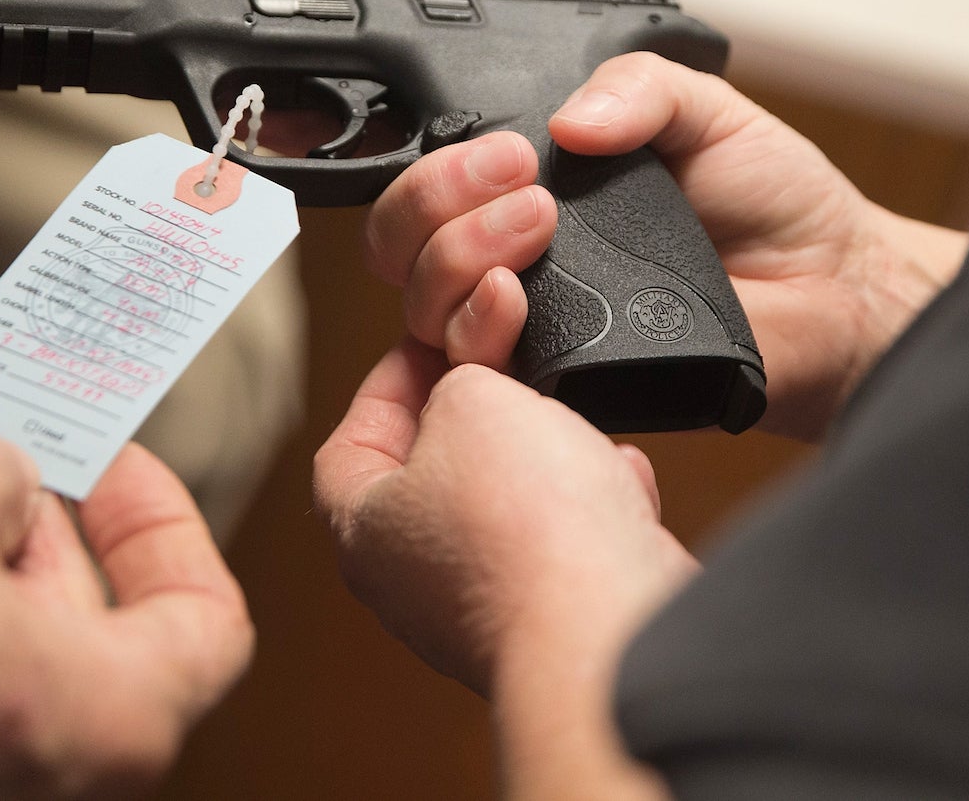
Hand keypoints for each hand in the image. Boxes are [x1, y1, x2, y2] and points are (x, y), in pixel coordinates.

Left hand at [315, 342, 687, 796]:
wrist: (607, 623)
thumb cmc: (521, 529)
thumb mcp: (471, 399)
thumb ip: (459, 380)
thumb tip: (478, 390)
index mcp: (365, 531)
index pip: (352, 442)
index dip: (391, 381)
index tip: (435, 344)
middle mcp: (416, 582)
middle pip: (434, 472)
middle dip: (479, 415)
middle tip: (508, 370)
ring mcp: (485, 606)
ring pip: (506, 508)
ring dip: (543, 458)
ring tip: (568, 421)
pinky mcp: (555, 618)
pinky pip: (566, 545)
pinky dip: (591, 507)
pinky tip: (616, 479)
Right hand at [365, 52, 968, 439]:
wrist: (836, 288)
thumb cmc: (777, 202)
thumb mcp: (705, 109)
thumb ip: (638, 85)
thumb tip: (567, 120)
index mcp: (535, 193)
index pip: (430, 185)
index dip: (432, 167)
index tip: (500, 149)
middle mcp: (519, 263)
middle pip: (403, 249)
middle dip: (434, 204)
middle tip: (519, 180)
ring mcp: (537, 330)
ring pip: (427, 310)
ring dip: (456, 259)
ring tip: (538, 230)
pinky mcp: (563, 388)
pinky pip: (487, 376)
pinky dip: (481, 333)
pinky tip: (522, 302)